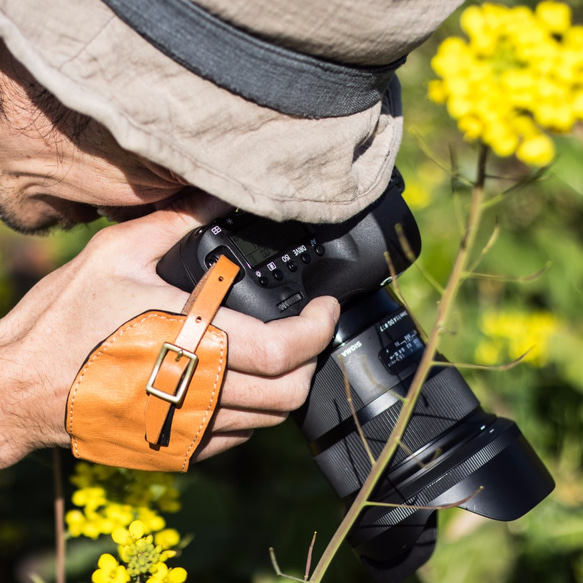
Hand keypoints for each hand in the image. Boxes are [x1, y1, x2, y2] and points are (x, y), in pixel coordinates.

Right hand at [0, 194, 339, 468]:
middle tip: (306, 328)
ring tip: (276, 350)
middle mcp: (198, 392)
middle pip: (290, 391)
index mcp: (190, 341)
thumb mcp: (114, 255)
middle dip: (311, 358)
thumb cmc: (63, 324)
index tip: (324, 308)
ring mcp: (190, 427)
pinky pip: (240, 435)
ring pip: (271, 417)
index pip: (284, 350)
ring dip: (286, 382)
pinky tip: (238, 379)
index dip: (318, 329)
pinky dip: (255, 408)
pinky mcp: (178, 447)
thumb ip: (174, 223)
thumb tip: (214, 196)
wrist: (22, 389)